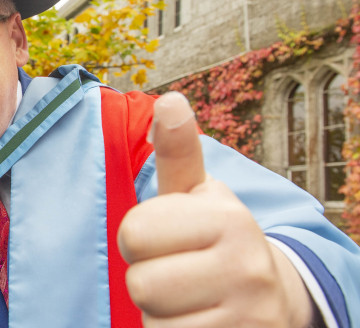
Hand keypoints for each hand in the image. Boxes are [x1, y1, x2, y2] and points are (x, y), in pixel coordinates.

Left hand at [116, 92, 313, 326]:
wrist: (272, 298)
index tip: (166, 238)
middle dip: (147, 278)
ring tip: (188, 298)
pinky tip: (196, 320)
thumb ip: (177, 154)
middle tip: (177, 271)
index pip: (133, 233)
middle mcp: (245, 266)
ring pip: (152, 320)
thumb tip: (170, 101)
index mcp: (228, 218)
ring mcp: (247, 315)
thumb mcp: (198, 196)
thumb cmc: (216, 239)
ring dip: (159, 312)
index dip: (138, 238)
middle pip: (140, 283)